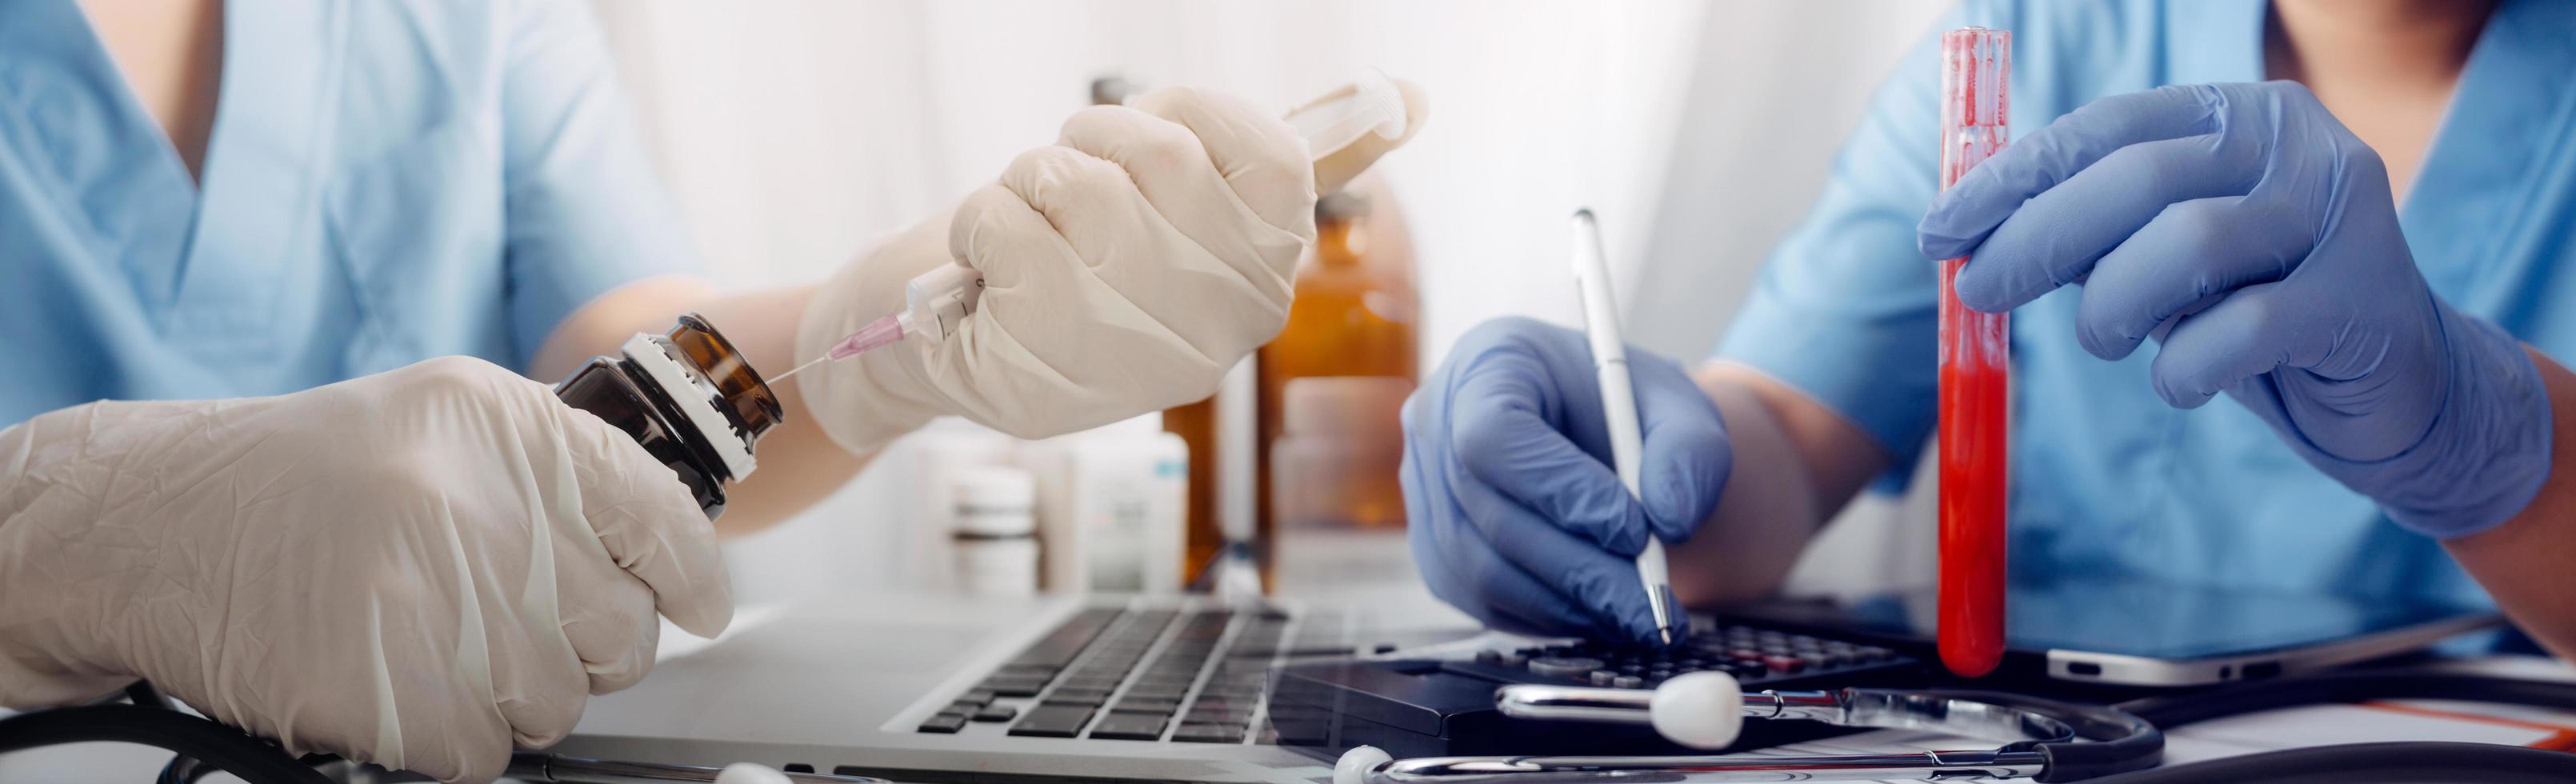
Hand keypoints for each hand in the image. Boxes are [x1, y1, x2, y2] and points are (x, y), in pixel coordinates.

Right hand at [0, 357, 730, 781]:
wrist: (157, 526)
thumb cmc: (303, 481)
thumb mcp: (446, 427)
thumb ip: (561, 477)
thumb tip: (672, 558)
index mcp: (511, 429)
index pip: (662, 517)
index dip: (691, 576)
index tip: (699, 605)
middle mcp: (486, 505)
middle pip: (621, 632)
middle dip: (582, 647)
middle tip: (510, 626)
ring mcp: (439, 599)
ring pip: (558, 702)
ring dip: (508, 695)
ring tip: (432, 643)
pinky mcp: (391, 687)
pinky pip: (486, 753)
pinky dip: (450, 738)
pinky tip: (397, 681)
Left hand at [798, 82, 1421, 452]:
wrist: (936, 342)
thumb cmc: (1072, 252)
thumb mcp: (1182, 192)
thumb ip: (1299, 148)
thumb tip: (1410, 98)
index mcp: (1269, 279)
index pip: (1274, 154)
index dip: (1186, 117)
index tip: (1143, 144)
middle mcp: (1217, 331)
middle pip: (1163, 157)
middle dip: (1089, 143)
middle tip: (1065, 191)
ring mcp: (1130, 358)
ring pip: (1074, 182)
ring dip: (1025, 184)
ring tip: (1026, 237)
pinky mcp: (1037, 373)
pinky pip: (1002, 222)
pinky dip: (977, 227)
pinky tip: (988, 282)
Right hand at [1400, 317, 1731, 642]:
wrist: (1606, 437)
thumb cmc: (1631, 412)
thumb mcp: (1680, 411)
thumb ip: (1689, 454)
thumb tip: (1670, 520)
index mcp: (1490, 362)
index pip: (1495, 434)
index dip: (1560, 490)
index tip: (1635, 531)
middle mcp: (1438, 423)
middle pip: (1488, 512)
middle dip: (1578, 567)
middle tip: (1651, 601)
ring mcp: (1427, 490)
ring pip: (1481, 570)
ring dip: (1567, 601)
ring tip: (1636, 611)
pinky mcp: (1435, 549)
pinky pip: (1480, 601)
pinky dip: (1547, 616)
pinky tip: (1599, 609)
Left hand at [1918, 81, 2552, 535]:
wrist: (2393, 390)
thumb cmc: (2255, 312)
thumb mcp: (2162, 261)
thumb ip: (2091, 236)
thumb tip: (1971, 241)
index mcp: (2237, 116)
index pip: (2107, 128)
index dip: (2013, 179)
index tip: (1938, 231)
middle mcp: (2295, 145)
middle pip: (2140, 177)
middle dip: (2038, 238)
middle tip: (1980, 292)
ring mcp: (2340, 218)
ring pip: (2189, 242)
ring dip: (2113, 305)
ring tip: (2103, 339)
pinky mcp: (2365, 301)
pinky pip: (2243, 328)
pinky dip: (2185, 367)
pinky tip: (2180, 382)